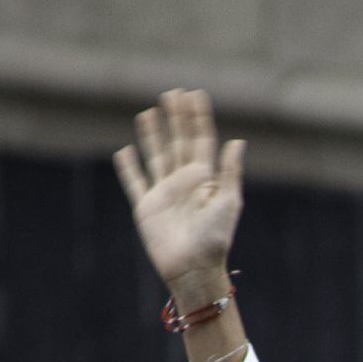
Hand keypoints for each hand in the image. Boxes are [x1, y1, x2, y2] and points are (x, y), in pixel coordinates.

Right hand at [114, 89, 245, 306]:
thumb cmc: (215, 239)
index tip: (195, 94)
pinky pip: (135, 182)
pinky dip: (129, 168)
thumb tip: (238, 141)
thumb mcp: (228, 202)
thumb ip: (229, 171)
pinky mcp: (147, 207)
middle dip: (175, 118)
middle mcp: (184, 182)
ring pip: (156, 156)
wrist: (193, 268)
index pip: (201, 140)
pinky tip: (124, 151)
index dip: (198, 117)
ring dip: (152, 135)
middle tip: (172, 93)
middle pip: (178, 142)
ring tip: (148, 113)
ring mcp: (164, 193)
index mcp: (204, 179)